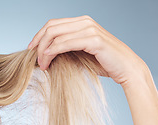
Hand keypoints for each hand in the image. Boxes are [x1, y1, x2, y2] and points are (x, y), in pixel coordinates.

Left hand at [27, 15, 147, 85]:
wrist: (126, 69)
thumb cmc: (104, 64)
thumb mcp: (80, 54)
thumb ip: (65, 50)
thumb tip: (45, 56)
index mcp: (82, 22)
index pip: (52, 24)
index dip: (38, 36)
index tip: (30, 50)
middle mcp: (85, 22)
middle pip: (51, 27)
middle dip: (38, 43)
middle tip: (34, 60)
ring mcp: (90, 29)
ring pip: (55, 34)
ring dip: (44, 51)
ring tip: (41, 65)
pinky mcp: (94, 40)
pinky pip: (66, 43)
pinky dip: (53, 51)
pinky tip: (48, 60)